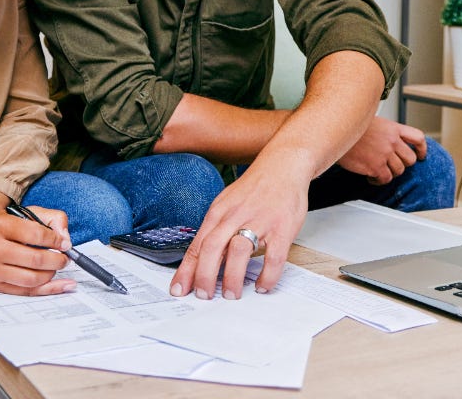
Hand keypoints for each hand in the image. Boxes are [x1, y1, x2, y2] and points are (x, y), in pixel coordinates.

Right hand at [0, 206, 74, 295]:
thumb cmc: (2, 226)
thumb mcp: (25, 213)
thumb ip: (51, 219)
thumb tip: (65, 240)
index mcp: (0, 224)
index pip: (36, 234)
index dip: (56, 241)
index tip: (65, 244)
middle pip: (35, 259)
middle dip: (57, 260)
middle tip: (64, 258)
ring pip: (32, 278)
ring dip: (51, 274)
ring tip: (56, 266)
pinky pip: (26, 291)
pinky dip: (48, 289)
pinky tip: (62, 285)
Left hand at [169, 161, 308, 299]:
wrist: (282, 166)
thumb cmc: (254, 189)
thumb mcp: (226, 203)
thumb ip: (215, 229)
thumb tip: (201, 259)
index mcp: (219, 212)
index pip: (197, 244)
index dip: (187, 270)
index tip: (179, 289)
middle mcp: (235, 216)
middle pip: (213, 248)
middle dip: (205, 275)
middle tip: (204, 296)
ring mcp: (259, 221)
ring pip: (240, 251)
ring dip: (233, 277)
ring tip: (231, 295)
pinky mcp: (282, 228)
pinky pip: (273, 257)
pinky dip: (267, 275)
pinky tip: (262, 286)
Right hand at [336, 115, 425, 184]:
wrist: (334, 131)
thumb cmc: (349, 127)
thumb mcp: (371, 122)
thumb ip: (384, 132)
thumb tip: (389, 143)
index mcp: (393, 128)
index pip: (418, 138)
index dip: (422, 149)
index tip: (421, 155)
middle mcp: (391, 141)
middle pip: (410, 159)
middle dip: (402, 164)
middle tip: (392, 165)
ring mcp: (384, 154)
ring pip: (399, 171)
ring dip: (389, 173)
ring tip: (377, 171)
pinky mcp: (375, 166)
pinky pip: (385, 179)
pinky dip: (379, 181)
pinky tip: (370, 177)